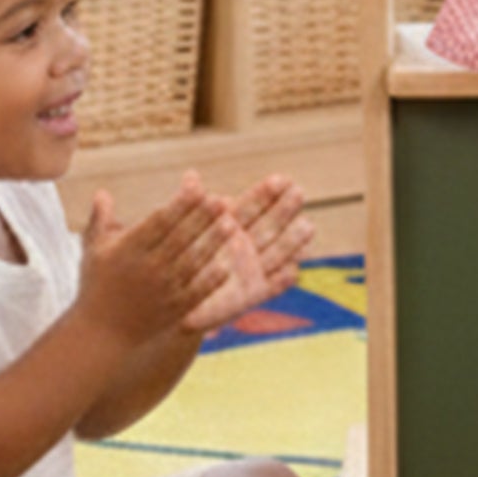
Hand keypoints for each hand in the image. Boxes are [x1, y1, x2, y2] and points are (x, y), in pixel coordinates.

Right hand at [78, 178, 236, 347]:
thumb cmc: (96, 288)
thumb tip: (102, 193)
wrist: (101, 336)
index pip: (158, 222)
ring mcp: (161, 291)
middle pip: (179, 239)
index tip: (198, 188)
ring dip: (212, 243)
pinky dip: (211, 280)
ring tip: (232, 225)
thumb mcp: (93, 253)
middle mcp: (145, 269)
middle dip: (201, 219)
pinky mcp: (174, 310)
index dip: (179, 205)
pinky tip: (228, 266)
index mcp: (126, 251)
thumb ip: (100, 221)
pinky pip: (197, 292)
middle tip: (222, 200)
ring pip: (191, 263)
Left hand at [184, 178, 315, 334]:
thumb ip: (188, 204)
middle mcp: (247, 245)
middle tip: (297, 192)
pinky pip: (272, 287)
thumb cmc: (174, 259)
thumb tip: (191, 175)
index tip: (281, 179)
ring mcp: (253, 270)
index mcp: (231, 225)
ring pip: (278, 252)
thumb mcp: (178, 230)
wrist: (171, 301)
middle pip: (270, 224)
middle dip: (285, 210)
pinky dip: (282, 280)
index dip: (266, 193)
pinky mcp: (253, 295)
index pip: (253, 205)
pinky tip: (293, 271)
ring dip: (292, 240)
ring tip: (306, 226)